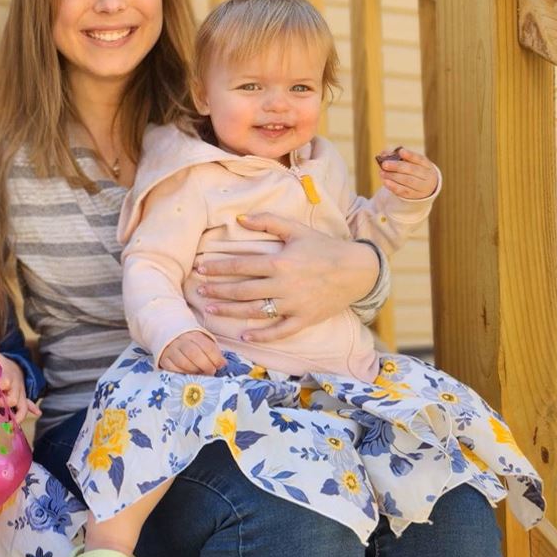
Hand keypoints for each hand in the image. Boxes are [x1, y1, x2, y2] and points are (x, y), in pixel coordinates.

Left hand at [0, 347, 41, 424]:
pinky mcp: (22, 401)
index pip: (5, 382)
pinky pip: (27, 408)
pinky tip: (27, 419)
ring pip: (22, 407)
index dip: (1, 385)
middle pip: (12, 399)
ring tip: (10, 425)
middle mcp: (15, 387)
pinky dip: (27, 414)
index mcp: (7, 376)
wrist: (15, 367)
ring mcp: (19, 395)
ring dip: (17, 416)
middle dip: (3, 403)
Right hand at [158, 332, 224, 374]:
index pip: (207, 346)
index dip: (215, 358)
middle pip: (194, 354)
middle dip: (205, 366)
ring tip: (200, 375)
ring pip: (183, 362)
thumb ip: (214, 352)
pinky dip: (182, 373)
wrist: (169, 334)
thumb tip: (223, 364)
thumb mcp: (203, 342)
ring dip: (194, 371)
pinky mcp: (163, 359)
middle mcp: (181, 341)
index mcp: (194, 335)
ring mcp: (171, 350)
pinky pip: (172, 368)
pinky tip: (188, 375)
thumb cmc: (191, 342)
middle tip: (211, 372)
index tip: (219, 366)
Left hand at [196, 213, 379, 341]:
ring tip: (211, 311)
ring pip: (255, 311)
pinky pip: (279, 331)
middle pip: (242, 290)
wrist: (357, 270)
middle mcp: (283, 285)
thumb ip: (268, 221)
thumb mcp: (296, 230)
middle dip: (217, 291)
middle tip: (199, 292)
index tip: (200, 269)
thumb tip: (239, 218)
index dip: (217, 268)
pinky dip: (261, 336)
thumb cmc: (323, 247)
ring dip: (230, 312)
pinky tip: (244, 337)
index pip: (240, 266)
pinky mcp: (304, 319)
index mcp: (279, 262)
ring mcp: (293, 304)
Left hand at [377, 146, 437, 199]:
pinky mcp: (413, 196)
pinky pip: (403, 191)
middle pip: (412, 170)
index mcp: (427, 165)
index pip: (420, 159)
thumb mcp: (409, 163)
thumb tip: (383, 154)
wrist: (422, 188)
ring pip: (407, 180)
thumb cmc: (412, 171)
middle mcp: (427, 176)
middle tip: (384, 164)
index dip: (410, 155)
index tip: (401, 151)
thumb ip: (396, 156)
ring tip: (382, 172)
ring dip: (393, 176)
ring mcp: (421, 187)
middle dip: (397, 166)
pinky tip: (385, 181)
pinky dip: (393, 186)